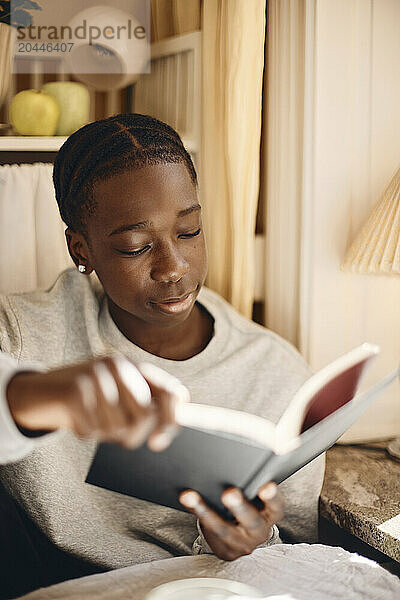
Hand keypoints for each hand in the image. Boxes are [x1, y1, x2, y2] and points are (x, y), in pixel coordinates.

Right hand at [6, 354, 188, 450]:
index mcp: (134, 366)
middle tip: (112, 433)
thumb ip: (142, 411)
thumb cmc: (84, 401)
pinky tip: (75, 419)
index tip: (158, 442)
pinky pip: (92, 430)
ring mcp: (95, 375)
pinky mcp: (74, 390)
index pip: (171, 392)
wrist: (36, 392)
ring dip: (104, 434)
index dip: (171, 419)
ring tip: (91, 419)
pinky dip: (84, 432)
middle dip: (131, 435)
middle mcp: (118, 365)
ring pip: (118, 427)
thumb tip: (160, 439)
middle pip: (144, 416)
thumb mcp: (116, 399)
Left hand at [179, 482, 283, 560]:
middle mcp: (259, 531)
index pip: (276, 506)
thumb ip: (252, 484)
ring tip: (190, 496)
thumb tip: (238, 457)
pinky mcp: (225, 550)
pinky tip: (186, 500)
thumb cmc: (249, 506)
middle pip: (252, 521)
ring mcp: (242, 544)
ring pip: (223, 529)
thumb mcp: (256, 498)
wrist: (240, 537)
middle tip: (229, 493)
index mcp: (271, 514)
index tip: (266, 486)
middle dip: (240, 506)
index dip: (272, 497)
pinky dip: (197, 514)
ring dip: (206, 512)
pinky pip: (209, 533)